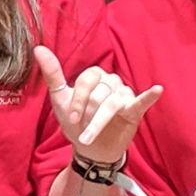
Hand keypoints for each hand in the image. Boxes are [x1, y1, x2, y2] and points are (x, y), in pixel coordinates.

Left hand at [32, 45, 160, 165]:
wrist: (89, 148)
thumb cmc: (75, 120)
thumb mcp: (60, 98)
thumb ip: (52, 73)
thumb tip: (38, 48)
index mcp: (93, 76)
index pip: (87, 80)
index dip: (78, 100)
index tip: (70, 118)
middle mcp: (111, 81)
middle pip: (100, 92)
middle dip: (88, 113)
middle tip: (82, 128)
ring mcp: (123, 95)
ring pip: (114, 102)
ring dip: (100, 120)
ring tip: (90, 134)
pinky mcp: (134, 111)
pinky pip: (142, 101)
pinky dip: (149, 95)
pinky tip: (157, 89)